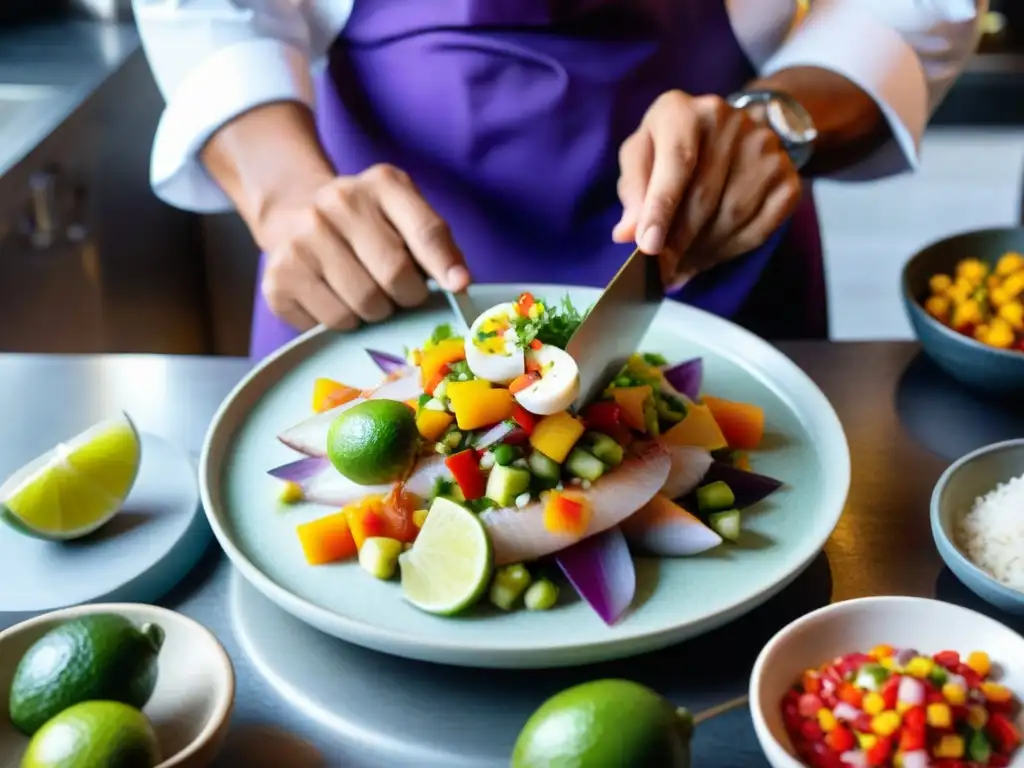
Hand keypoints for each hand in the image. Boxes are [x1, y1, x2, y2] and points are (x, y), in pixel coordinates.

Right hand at [258, 163, 469, 330]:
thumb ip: (436, 244)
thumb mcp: (405, 215)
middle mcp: (337, 203)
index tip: (457, 287)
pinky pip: (331, 322)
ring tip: (367, 295)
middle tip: (400, 294)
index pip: (425, 230)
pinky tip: (337, 299)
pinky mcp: (278, 277)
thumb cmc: (366, 225)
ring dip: (376, 312)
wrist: (293, 214)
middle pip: (395, 275)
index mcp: (381, 184)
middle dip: (407, 296)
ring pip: (364, 304)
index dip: (444, 266)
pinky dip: (344, 322)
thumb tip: (458, 283)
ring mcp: (302, 239)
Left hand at [613, 91, 801, 285]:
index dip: (661, 209)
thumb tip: (628, 232)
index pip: (676, 163)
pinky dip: (731, 250)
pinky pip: (761, 227)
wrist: (728, 131)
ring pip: (733, 216)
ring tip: (682, 264)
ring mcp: (765, 147)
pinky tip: (710, 254)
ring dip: (703, 250)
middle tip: (661, 271)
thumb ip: (633, 192)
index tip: (649, 247)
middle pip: (704, 196)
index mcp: (683, 111)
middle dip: (678, 242)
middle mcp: (730, 121)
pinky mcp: (787, 176)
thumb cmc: (670, 147)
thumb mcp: (640, 157)